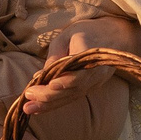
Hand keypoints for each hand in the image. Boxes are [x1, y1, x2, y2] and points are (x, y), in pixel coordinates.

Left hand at [22, 16, 140, 115]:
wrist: (113, 36)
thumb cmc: (87, 31)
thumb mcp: (67, 36)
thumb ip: (55, 55)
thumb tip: (40, 76)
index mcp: (92, 56)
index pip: (80, 74)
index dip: (66, 82)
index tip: (49, 85)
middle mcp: (97, 73)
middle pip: (73, 90)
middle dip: (49, 97)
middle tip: (27, 100)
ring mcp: (95, 83)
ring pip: (72, 97)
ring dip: (49, 105)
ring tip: (28, 108)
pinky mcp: (90, 88)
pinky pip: (72, 98)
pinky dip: (55, 104)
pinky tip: (39, 108)